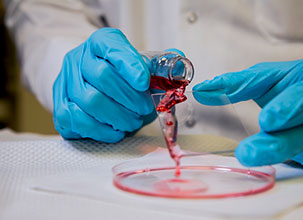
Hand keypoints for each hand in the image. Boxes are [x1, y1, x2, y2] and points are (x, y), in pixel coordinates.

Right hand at [53, 28, 154, 142]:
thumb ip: (159, 67)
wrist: (91, 83)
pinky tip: (115, 131)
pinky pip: (77, 120)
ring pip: (90, 101)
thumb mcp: (140, 66)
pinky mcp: (60, 108)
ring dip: (118, 116)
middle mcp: (79, 59)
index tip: (144, 82)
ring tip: (132, 122)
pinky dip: (101, 130)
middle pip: (102, 76)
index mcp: (100, 43)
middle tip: (144, 108)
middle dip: (129, 98)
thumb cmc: (120, 77)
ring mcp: (66, 84)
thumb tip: (180, 68)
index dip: (129, 65)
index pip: (112, 48)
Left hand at [194, 53, 302, 167]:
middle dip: (278, 142)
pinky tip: (259, 160)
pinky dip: (277, 159)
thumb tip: (203, 91)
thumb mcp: (276, 74)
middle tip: (247, 152)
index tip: (266, 120)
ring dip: (274, 155)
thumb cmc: (302, 81)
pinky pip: (299, 158)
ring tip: (246, 156)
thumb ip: (243, 83)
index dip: (294, 106)